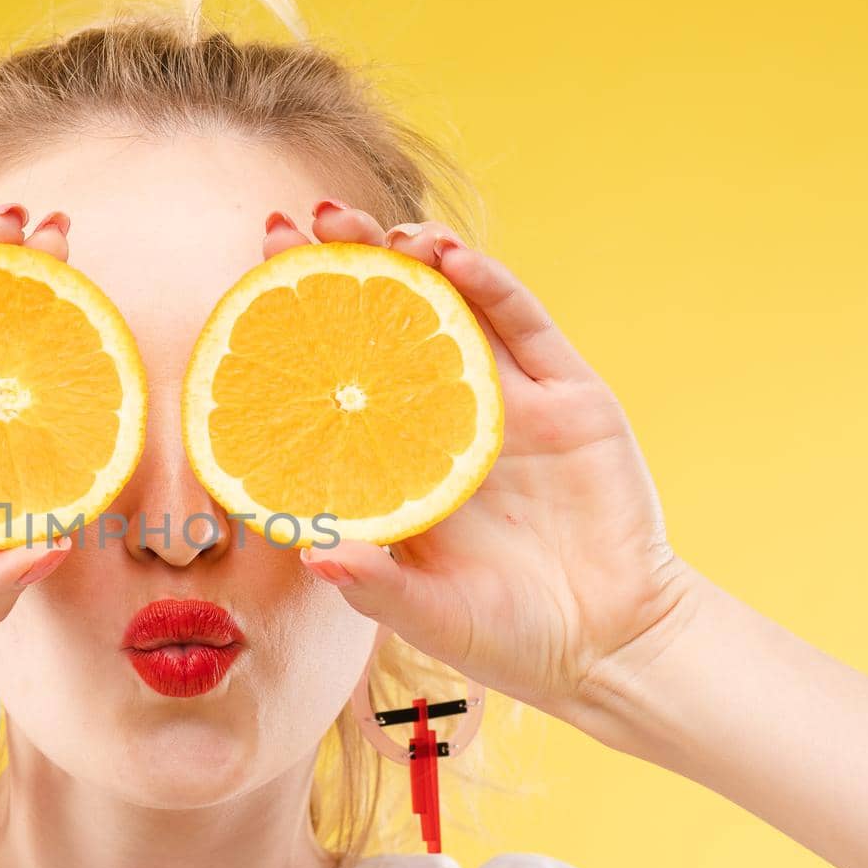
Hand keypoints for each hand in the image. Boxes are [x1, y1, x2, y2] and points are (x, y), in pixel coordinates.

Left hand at [274, 202, 698, 728]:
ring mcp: (507, 402)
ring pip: (452, 308)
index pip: (336, 376)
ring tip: (371, 228)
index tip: (256, 275)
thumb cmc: (507, 637)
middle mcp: (443, 418)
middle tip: (304, 220)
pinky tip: (450, 257)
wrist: (612, 647)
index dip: (298, 325)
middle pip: (386, 323)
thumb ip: (374, 586)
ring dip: (412, 259)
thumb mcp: (430, 616)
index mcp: (397, 462)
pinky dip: (490, 287)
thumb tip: (311, 554)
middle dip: (345, 268)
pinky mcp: (569, 398)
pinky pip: (525, 328)